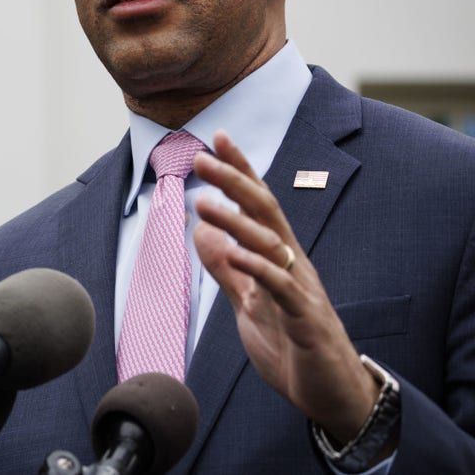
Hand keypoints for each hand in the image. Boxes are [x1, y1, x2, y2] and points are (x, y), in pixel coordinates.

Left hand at [191, 131, 383, 446]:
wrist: (329, 392)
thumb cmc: (291, 345)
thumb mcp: (248, 302)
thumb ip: (227, 269)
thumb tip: (202, 235)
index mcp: (278, 256)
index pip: (257, 204)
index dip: (239, 171)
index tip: (216, 139)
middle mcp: (292, 263)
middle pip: (264, 212)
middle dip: (235, 182)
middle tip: (202, 159)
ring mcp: (300, 289)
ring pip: (270, 244)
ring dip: (237, 223)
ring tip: (204, 204)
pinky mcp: (304, 318)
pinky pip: (281, 288)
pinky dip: (258, 269)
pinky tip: (235, 255)